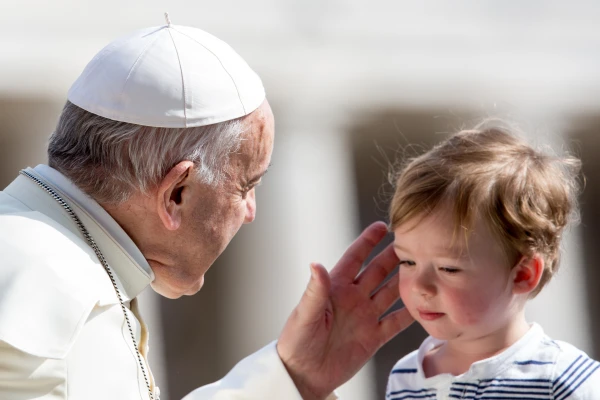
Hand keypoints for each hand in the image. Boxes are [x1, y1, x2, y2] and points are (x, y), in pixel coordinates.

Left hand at [277, 221, 413, 399]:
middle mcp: (353, 298)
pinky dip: (410, 314)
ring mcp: (365, 317)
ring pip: (390, 293)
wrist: (303, 375)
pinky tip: (425, 304)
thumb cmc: (297, 342)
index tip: (382, 226)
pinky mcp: (373, 338)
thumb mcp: (305, 315)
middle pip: (378, 272)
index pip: (355, 258)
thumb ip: (315, 291)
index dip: (367, 242)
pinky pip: (396, 322)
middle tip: (414, 243)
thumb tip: (316, 264)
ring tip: (424, 268)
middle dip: (394, 257)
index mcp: (335, 288)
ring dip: (405, 281)